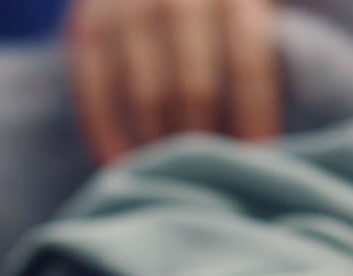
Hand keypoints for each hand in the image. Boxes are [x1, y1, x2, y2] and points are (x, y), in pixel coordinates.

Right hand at [68, 0, 281, 164]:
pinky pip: (96, 92)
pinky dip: (107, 134)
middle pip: (194, 88)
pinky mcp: (89, 25)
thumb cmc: (211, 6)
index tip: (256, 163)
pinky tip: (119, 164)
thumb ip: (253, 58)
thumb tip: (263, 143)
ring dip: (159, 146)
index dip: (254, 119)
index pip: (248, 64)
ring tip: (169, 178)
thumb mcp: (244, 9)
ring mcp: (129, 9)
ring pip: (146, 96)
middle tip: (210, 180)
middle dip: (205, 143)